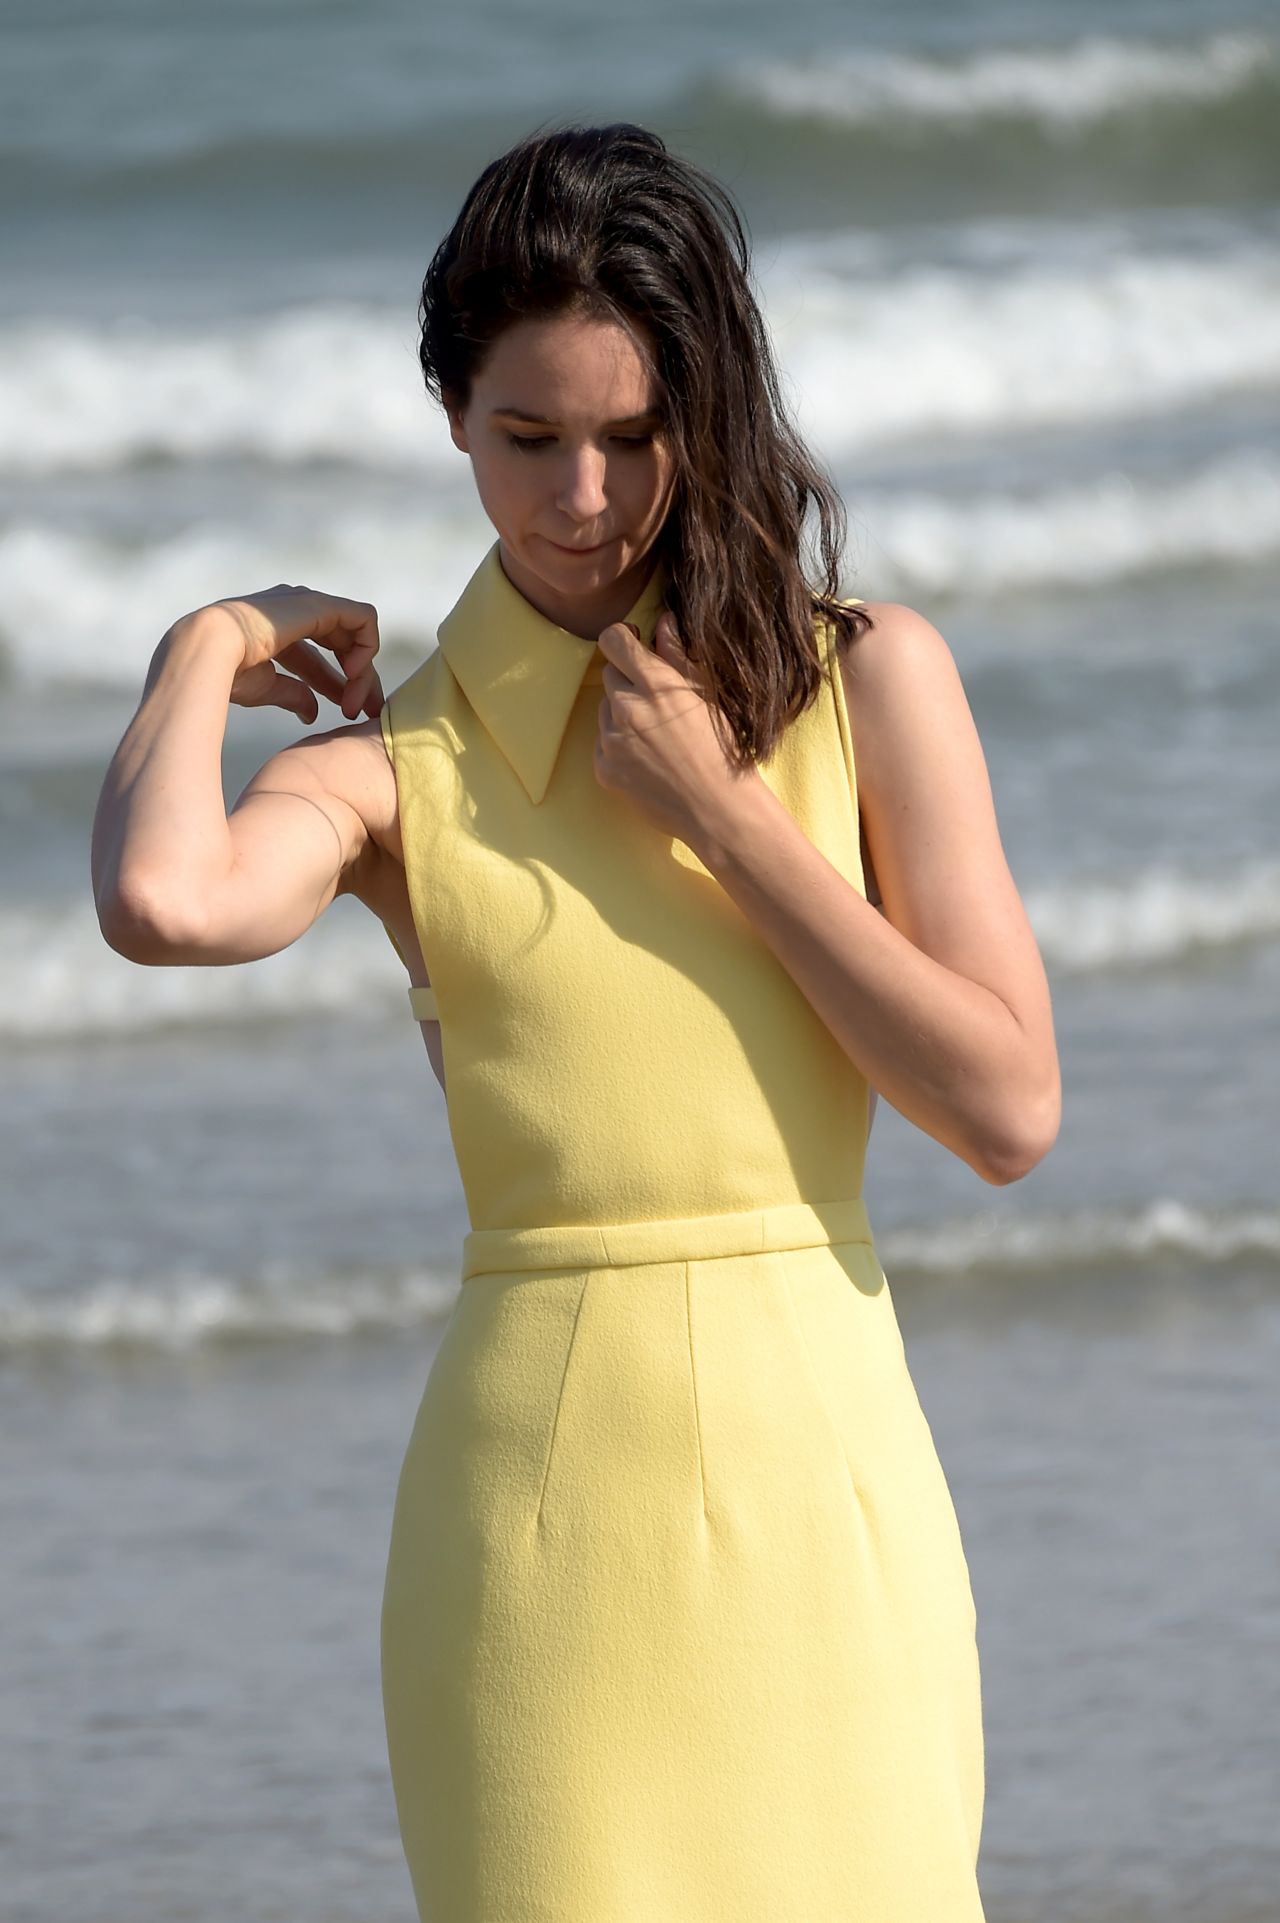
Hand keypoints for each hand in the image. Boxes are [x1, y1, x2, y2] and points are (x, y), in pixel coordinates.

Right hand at [201, 584, 383, 723]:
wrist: (211, 651)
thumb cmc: (228, 671)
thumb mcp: (267, 687)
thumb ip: (293, 694)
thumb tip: (312, 712)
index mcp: (277, 630)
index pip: (320, 658)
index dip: (340, 685)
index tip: (351, 713)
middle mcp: (294, 612)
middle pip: (343, 646)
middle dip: (360, 680)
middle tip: (366, 712)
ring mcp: (307, 604)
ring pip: (355, 635)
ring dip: (362, 671)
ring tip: (356, 702)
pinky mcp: (320, 604)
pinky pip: (363, 618)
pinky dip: (367, 646)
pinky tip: (356, 674)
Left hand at [594, 608, 758, 845]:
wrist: (718, 808)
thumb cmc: (722, 749)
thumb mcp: (707, 694)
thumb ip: (678, 654)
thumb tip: (662, 622)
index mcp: (655, 684)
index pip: (613, 640)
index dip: (623, 639)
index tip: (634, 646)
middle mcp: (626, 708)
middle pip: (610, 675)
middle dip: (629, 681)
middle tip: (658, 703)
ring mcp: (612, 741)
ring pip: (605, 710)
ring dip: (623, 714)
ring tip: (657, 737)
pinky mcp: (604, 769)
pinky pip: (602, 743)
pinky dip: (619, 746)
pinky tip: (648, 759)